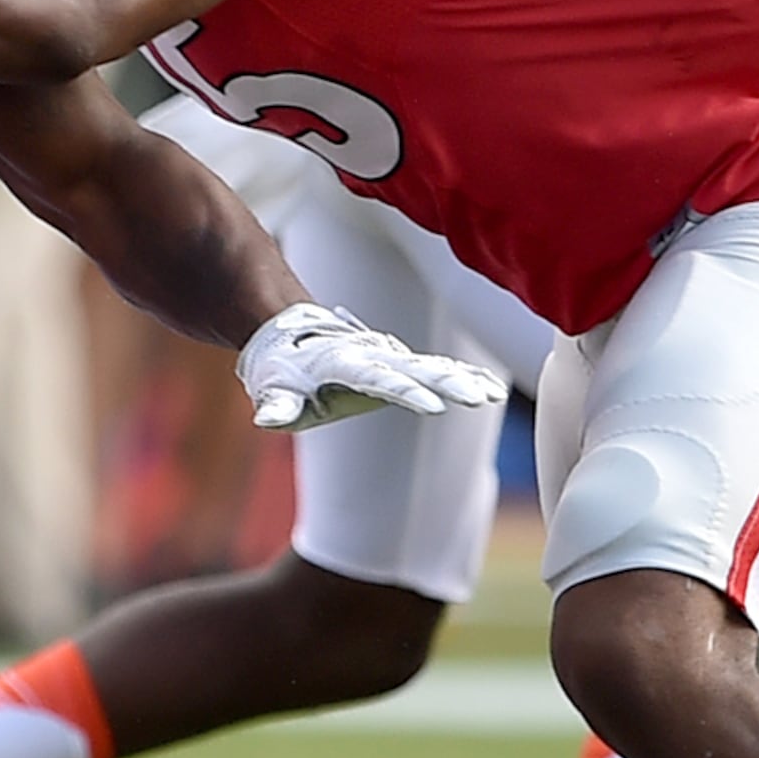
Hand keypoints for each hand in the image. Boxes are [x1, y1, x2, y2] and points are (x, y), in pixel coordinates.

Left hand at [236, 302, 507, 429]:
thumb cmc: (280, 370)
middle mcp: (371, 357)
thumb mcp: (271, 388)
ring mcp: (388, 359)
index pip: (377, 378)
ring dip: (464, 379)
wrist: (290, 337)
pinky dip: (463, 376)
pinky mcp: (399, 365)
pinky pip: (436, 369)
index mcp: (342, 363)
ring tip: (492, 394)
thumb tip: (265, 420)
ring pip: (433, 366)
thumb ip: (275, 406)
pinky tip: (491, 389)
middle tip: (478, 398)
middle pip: (415, 369)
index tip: (433, 405)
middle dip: (448, 382)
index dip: (405, 390)